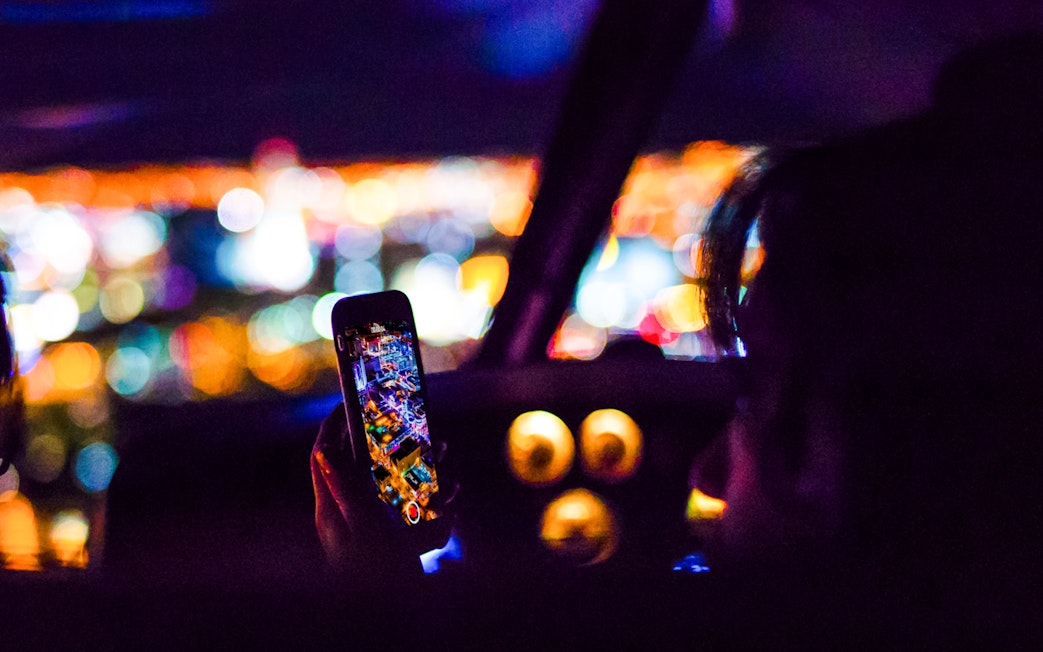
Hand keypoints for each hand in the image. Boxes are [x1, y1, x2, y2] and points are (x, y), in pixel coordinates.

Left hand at [311, 405, 454, 577]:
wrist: (386, 632)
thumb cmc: (373, 585)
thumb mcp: (366, 533)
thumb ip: (347, 489)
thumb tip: (323, 448)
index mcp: (332, 511)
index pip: (324, 454)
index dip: (336, 423)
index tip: (354, 399)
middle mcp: (345, 518)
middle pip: (364, 466)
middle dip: (396, 447)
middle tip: (426, 434)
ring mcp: (365, 534)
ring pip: (392, 491)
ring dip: (422, 477)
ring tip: (452, 474)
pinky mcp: (385, 548)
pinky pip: (407, 519)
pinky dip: (431, 511)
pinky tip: (452, 513)